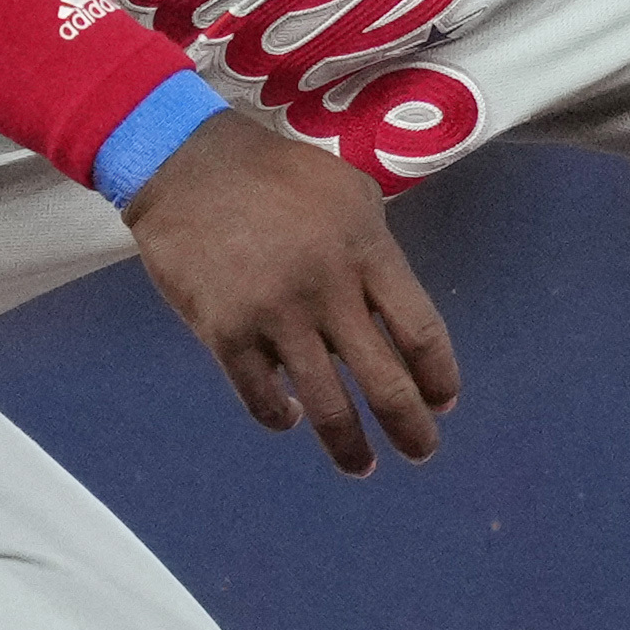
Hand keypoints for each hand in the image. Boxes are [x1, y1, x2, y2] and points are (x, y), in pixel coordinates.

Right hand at [122, 105, 458, 474]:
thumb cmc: (276, 173)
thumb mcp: (350, 193)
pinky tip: (290, 419)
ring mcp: (276, 316)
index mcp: (369, 253)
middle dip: (411, 428)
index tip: (443, 402)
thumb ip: (378, 252)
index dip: (439, 377)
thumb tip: (394, 315)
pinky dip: (279, 416)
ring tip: (362, 465)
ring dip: (349, 447)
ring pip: (328, 406)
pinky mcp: (226, 333)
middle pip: (386, 382)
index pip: (422, 333)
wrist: (186, 164)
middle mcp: (330, 291)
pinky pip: (261, 397)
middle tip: (422, 451)